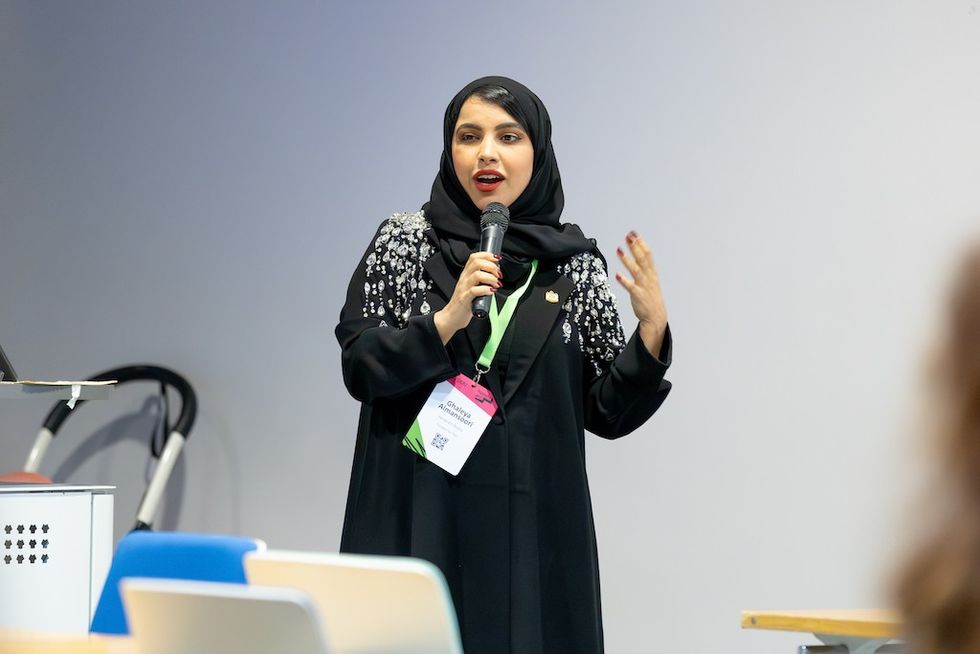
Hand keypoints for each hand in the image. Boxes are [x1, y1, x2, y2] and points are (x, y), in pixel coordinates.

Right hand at [433, 252, 501, 344]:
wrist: (451, 317)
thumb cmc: (463, 303)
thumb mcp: (471, 287)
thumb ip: (481, 280)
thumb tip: (495, 276)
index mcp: (466, 274)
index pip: (474, 257)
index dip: (487, 255)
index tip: (497, 259)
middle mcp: (464, 279)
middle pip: (477, 262)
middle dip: (491, 266)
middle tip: (498, 274)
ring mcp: (463, 288)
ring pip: (477, 275)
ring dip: (491, 278)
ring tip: (496, 284)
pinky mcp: (464, 299)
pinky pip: (475, 290)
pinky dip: (486, 289)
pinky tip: (491, 292)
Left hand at [614, 231, 667, 355]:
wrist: (656, 317)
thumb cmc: (651, 298)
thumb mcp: (651, 280)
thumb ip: (644, 268)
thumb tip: (637, 255)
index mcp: (652, 273)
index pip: (648, 255)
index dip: (641, 244)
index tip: (634, 234)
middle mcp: (649, 278)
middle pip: (642, 259)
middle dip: (635, 247)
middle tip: (628, 237)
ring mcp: (644, 286)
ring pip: (636, 270)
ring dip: (627, 260)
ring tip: (619, 250)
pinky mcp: (638, 296)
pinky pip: (631, 287)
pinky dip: (624, 281)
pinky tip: (617, 275)